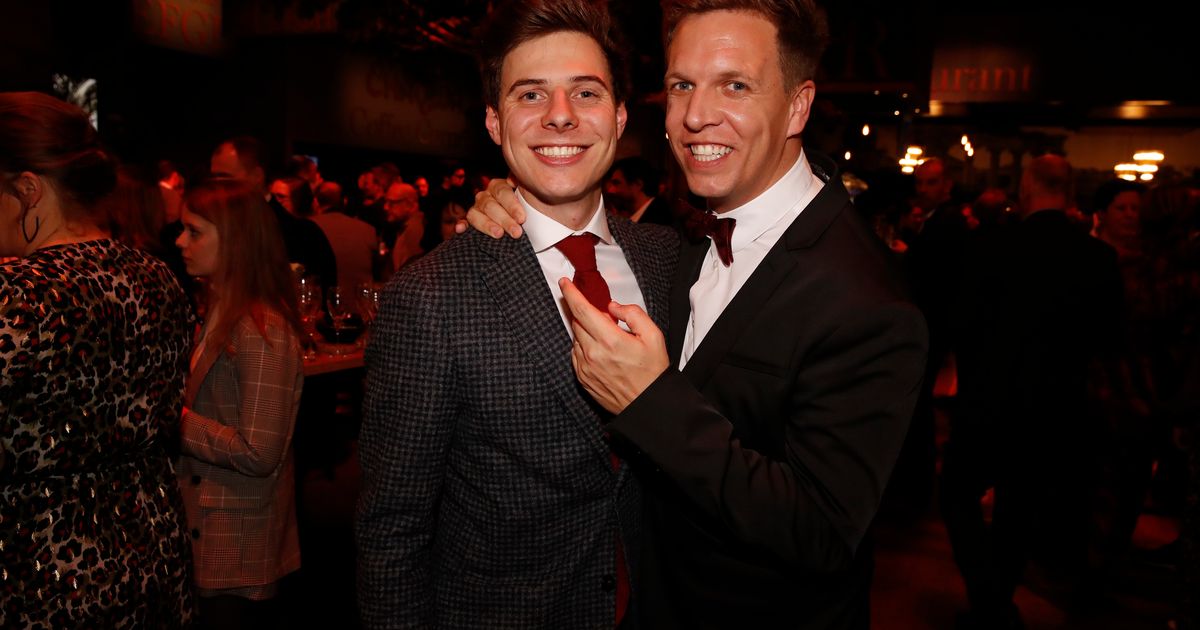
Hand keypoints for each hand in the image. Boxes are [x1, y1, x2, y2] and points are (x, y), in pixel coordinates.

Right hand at [456, 177, 525, 238]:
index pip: (502, 192)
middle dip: (504, 220)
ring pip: (476, 215)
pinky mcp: (471, 222)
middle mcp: (486, 196)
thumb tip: (513, 179)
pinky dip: (461, 225)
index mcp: (499, 187)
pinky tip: (461, 229)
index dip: (512, 205)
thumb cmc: (527, 209)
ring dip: (487, 225)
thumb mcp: (527, 196)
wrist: (521, 223)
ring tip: (499, 234)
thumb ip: (522, 185)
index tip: (521, 218)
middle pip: (490, 206)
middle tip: (516, 232)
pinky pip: (464, 222)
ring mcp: (476, 209)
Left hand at [560, 278, 668, 412]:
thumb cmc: (652, 372)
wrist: (648, 404)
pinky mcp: (582, 378)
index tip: (565, 283)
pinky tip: (602, 353)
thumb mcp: (653, 336)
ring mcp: (585, 367)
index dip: (571, 293)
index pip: (582, 310)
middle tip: (605, 319)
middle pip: (577, 322)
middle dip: (585, 314)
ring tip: (609, 341)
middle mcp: (593, 354)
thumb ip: (633, 314)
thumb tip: (613, 307)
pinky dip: (585, 347)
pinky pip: (577, 354)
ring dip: (587, 332)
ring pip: (576, 338)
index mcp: (610, 340)